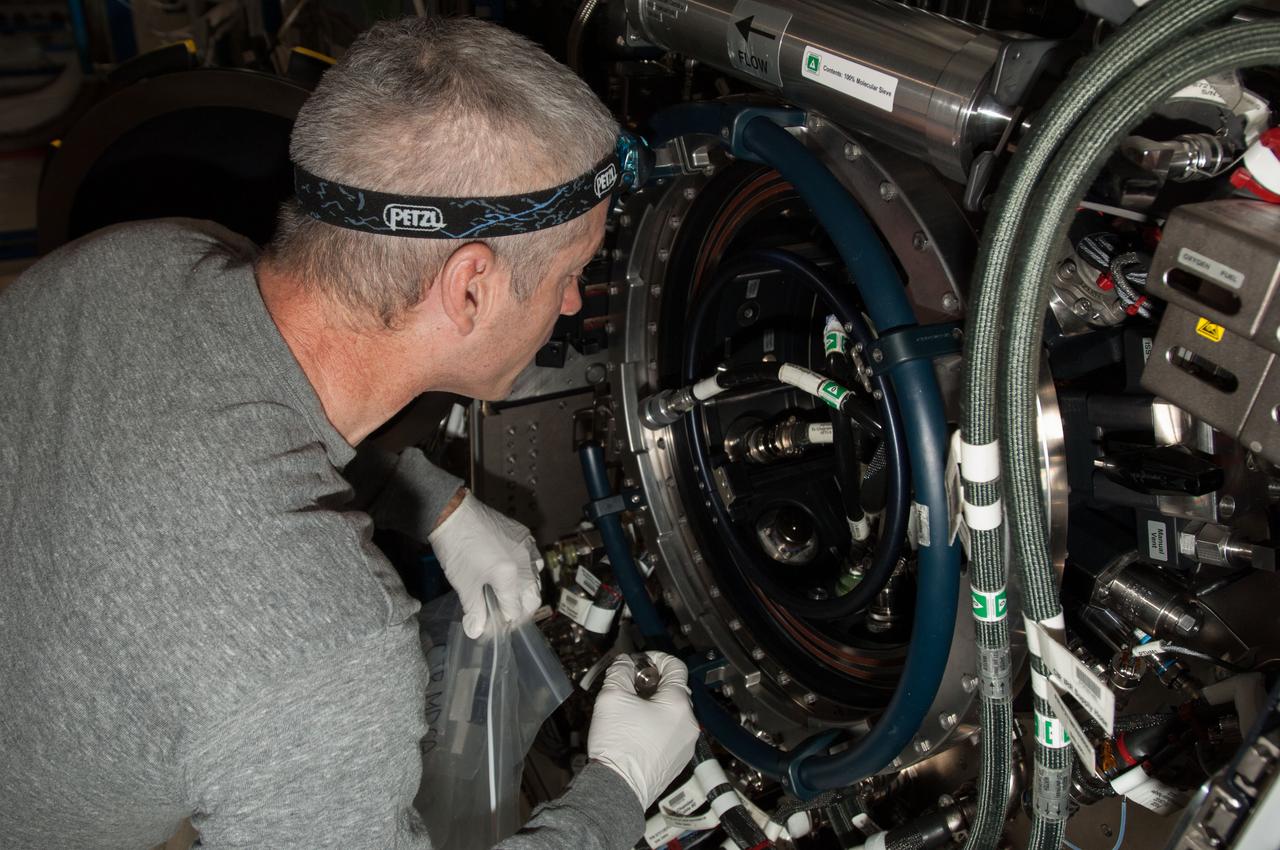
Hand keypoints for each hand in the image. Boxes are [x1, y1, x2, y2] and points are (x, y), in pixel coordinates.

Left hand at [427, 491, 541, 637]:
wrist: (454, 513)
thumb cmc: (457, 550)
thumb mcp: (464, 584)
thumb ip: (474, 610)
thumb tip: (475, 631)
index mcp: (510, 577)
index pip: (515, 611)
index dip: (503, 623)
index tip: (492, 627)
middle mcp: (525, 563)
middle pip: (533, 597)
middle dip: (520, 611)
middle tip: (504, 615)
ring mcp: (528, 546)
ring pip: (537, 577)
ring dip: (526, 591)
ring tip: (509, 594)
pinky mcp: (524, 534)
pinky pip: (534, 558)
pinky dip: (527, 569)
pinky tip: (514, 571)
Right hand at [588, 652, 699, 808]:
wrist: (618, 788)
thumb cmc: (618, 746)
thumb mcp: (612, 697)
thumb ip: (620, 671)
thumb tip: (624, 663)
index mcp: (678, 705)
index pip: (676, 666)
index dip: (655, 658)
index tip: (640, 661)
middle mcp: (689, 724)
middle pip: (674, 690)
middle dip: (652, 683)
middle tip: (630, 685)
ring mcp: (685, 744)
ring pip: (672, 713)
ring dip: (654, 704)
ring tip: (630, 709)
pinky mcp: (677, 760)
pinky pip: (670, 733)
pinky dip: (656, 725)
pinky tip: (635, 730)